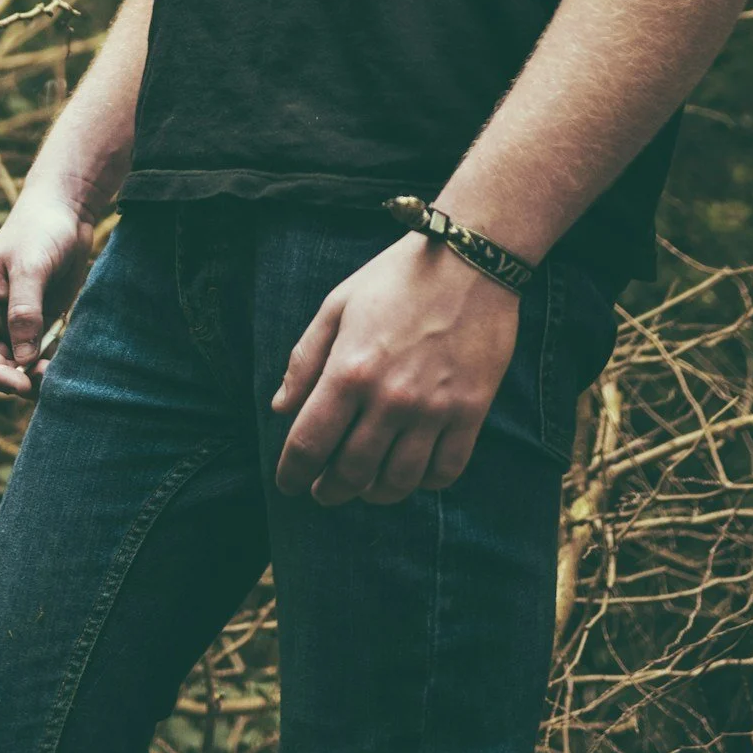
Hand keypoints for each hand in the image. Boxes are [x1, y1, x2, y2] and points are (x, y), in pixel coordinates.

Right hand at [0, 179, 98, 396]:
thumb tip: (23, 359)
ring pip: (19, 364)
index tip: (21, 385)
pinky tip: (65, 366)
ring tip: (58, 378)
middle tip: (47, 384)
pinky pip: (40, 353)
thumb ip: (24, 311)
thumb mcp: (30, 267)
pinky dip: (49, 364)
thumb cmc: (40, 230)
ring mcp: (16, 322)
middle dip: (18, 379)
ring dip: (35, 376)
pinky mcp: (41, 322)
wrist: (67, 210)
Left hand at [271, 235, 519, 505]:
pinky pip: (445, 471)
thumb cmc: (397, 278)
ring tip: (365, 487)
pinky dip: (424, 482)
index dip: (292, 473)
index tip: (289, 482)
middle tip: (324, 491)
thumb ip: (305, 359)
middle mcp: (390, 398)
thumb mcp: (337, 305)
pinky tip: (412, 472)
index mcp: (349, 370)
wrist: (471, 259)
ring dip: (374, 494)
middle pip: (351, 473)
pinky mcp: (471, 412)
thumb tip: (281, 408)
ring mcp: (434, 409)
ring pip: (398, 481)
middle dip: (330, 490)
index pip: (309, 444)